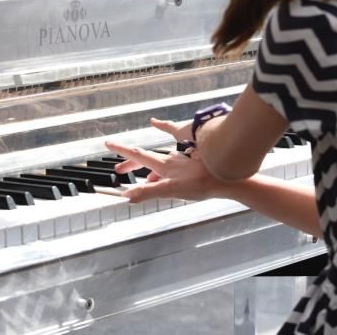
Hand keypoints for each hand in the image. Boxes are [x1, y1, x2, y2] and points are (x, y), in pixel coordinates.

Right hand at [104, 139, 226, 202]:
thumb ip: (149, 192)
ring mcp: (185, 161)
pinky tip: (176, 172)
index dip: (122, 150)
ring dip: (151, 168)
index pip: (138, 155)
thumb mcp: (171, 190)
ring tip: (146, 177)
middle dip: (132, 162)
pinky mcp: (197, 163)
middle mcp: (173, 160)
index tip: (108, 142)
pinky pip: (179, 163)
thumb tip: (126, 195)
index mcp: (164, 166)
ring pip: (164, 163)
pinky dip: (171, 167)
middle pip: (148, 158)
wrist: (229, 174)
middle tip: (119, 169)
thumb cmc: (201, 183)